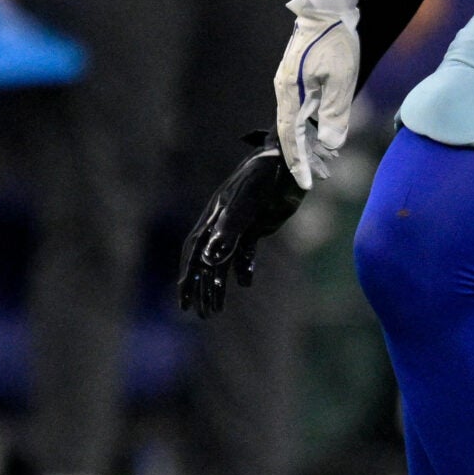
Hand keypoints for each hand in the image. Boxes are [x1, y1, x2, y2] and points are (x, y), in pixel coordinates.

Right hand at [177, 133, 306, 316]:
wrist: (289, 159)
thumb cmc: (264, 176)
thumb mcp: (246, 202)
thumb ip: (230, 229)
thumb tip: (210, 260)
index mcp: (214, 217)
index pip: (195, 252)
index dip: (188, 276)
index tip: (184, 301)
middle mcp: (222, 223)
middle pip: (206, 261)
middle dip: (201, 288)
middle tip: (201, 315)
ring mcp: (240, 225)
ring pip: (223, 261)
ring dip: (219, 285)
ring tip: (215, 310)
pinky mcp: (258, 225)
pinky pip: (245, 252)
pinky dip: (243, 268)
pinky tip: (245, 283)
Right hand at [273, 0, 359, 188]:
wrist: (328, 10)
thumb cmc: (336, 42)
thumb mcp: (341, 80)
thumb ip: (335, 113)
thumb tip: (330, 145)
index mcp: (291, 94)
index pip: (291, 137)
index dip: (298, 162)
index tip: (305, 184)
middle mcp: (285, 92)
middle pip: (292, 133)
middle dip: (304, 157)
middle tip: (319, 178)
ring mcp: (290, 85)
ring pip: (298, 123)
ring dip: (310, 144)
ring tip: (327, 162)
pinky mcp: (298, 79)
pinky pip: (302, 110)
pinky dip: (313, 126)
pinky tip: (325, 135)